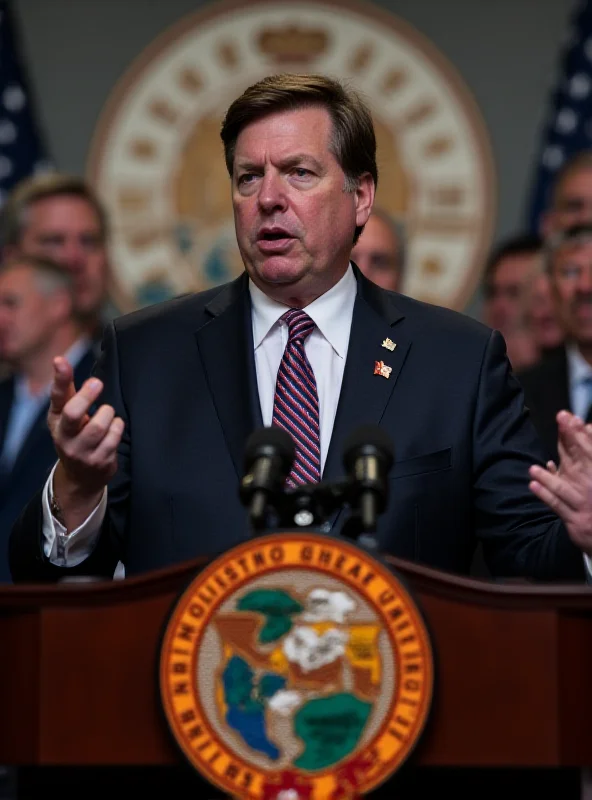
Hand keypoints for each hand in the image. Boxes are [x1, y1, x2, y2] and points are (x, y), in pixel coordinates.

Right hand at [48, 356, 124, 528]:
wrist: (81, 476)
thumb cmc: (76, 435)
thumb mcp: (66, 414)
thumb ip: (67, 388)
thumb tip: (60, 360)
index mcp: (56, 420)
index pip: (56, 398)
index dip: (59, 378)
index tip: (60, 360)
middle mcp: (64, 437)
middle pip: (73, 413)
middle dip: (87, 395)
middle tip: (97, 383)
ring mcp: (81, 452)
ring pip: (98, 426)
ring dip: (108, 414)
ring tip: (107, 414)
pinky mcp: (99, 462)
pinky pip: (113, 438)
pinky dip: (117, 428)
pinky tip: (114, 427)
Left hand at [529, 410, 591, 555]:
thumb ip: (588, 452)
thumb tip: (583, 428)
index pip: (590, 449)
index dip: (579, 432)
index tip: (568, 416)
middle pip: (580, 460)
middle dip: (570, 439)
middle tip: (561, 419)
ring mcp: (584, 504)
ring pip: (565, 487)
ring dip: (549, 477)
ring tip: (533, 469)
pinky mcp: (575, 520)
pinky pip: (558, 506)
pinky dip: (546, 496)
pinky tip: (533, 485)